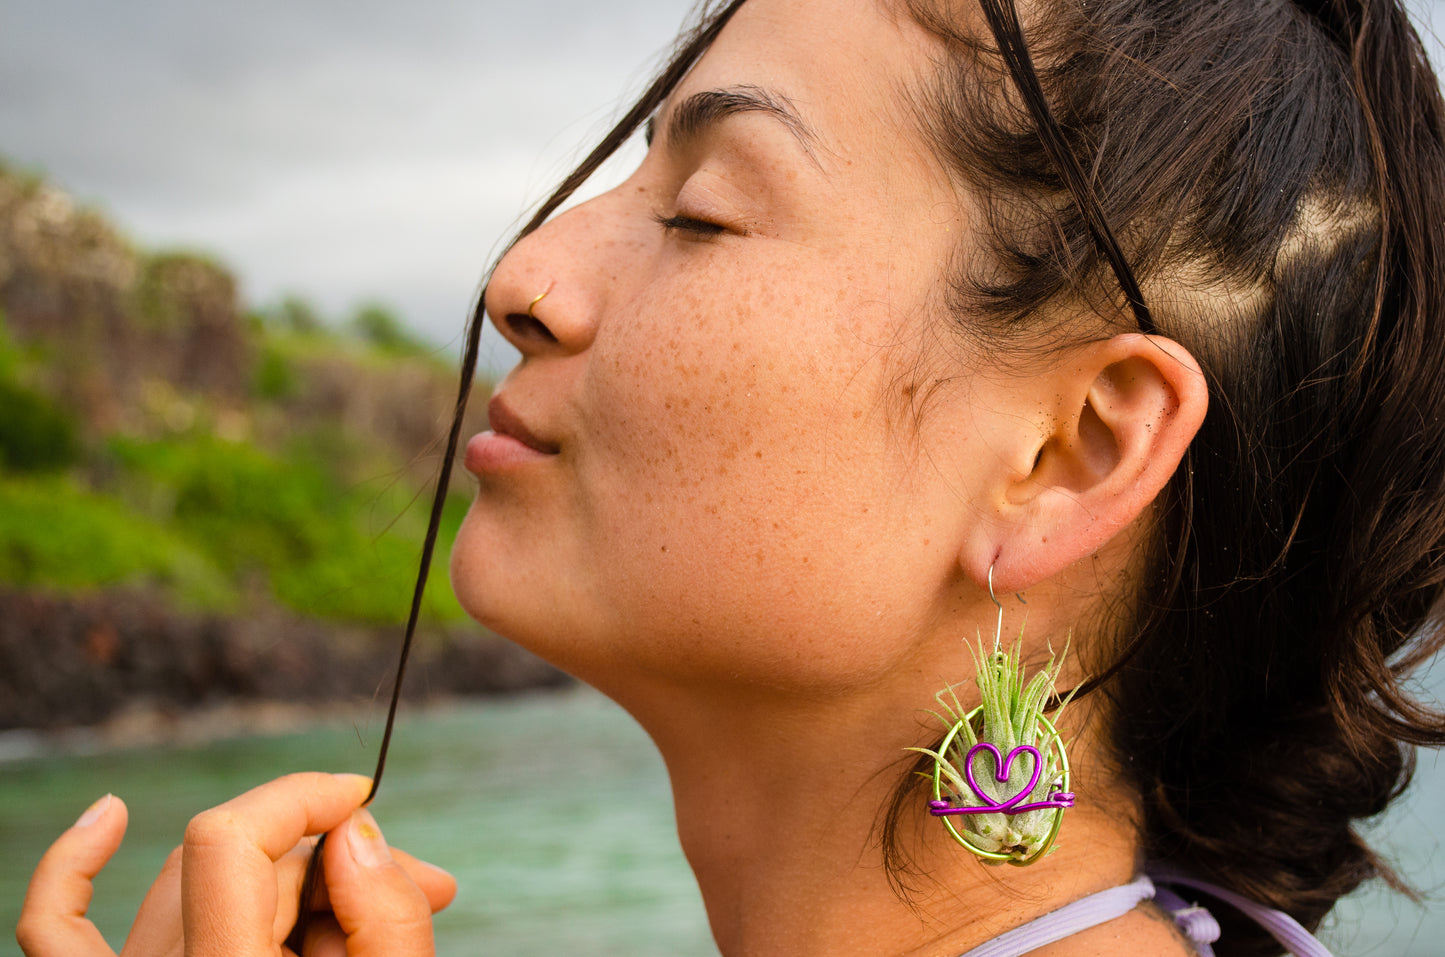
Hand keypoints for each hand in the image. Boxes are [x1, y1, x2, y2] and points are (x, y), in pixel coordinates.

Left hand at [16, 773, 456, 956]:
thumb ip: (385, 919)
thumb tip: (356, 830)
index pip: (230, 841)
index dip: (300, 798)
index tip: (361, 796)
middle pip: (234, 865)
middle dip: (328, 854)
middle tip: (420, 884)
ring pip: (176, 883)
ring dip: (270, 869)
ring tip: (356, 901)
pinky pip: (54, 933)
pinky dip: (73, 871)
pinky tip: (107, 817)